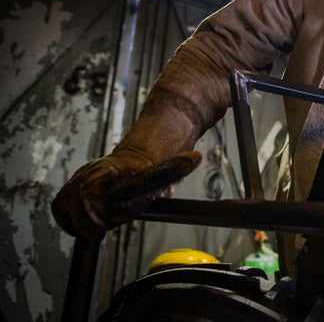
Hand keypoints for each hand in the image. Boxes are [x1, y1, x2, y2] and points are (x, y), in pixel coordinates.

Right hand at [51, 148, 200, 240]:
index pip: (84, 194)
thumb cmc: (152, 170)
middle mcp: (89, 172)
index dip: (88, 217)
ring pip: (62, 205)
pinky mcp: (73, 184)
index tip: (100, 232)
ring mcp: (79, 177)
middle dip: (82, 224)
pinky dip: (68, 219)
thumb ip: (175, 170)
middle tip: (99, 234)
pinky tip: (84, 227)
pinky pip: (61, 205)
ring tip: (94, 231)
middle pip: (68, 202)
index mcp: (109, 170)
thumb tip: (196, 157)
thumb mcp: (164, 173)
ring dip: (74, 223)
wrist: (141, 157)